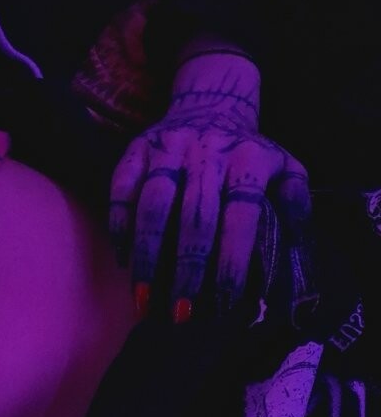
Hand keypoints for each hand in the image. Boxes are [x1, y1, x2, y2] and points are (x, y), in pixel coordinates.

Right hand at [109, 59, 310, 320]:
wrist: (212, 102)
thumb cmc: (250, 154)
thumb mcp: (286, 170)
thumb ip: (296, 206)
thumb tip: (296, 253)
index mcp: (250, 160)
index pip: (241, 217)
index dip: (233, 263)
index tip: (225, 304)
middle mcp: (208, 152)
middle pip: (194, 217)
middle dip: (187, 270)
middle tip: (182, 314)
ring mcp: (169, 148)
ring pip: (153, 203)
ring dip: (147, 254)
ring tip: (143, 297)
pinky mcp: (137, 148)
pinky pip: (121, 188)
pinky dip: (119, 224)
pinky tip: (122, 258)